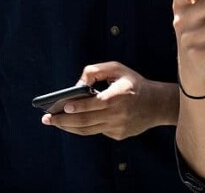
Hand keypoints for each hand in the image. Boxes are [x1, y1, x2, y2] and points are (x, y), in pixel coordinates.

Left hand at [42, 61, 173, 139]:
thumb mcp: (118, 69)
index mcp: (120, 96)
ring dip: (68, 127)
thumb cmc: (133, 83)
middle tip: (47, 119)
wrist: (156, 104)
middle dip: (63, 120)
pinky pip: (96, 131)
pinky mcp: (118, 135)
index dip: (79, 106)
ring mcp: (118, 127)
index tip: (63, 106)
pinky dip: (82, 127)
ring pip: (88, 130)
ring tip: (54, 122)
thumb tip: (77, 84)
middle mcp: (119, 114)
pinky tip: (72, 122)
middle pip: (86, 120)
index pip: (96, 103)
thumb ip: (96, 70)